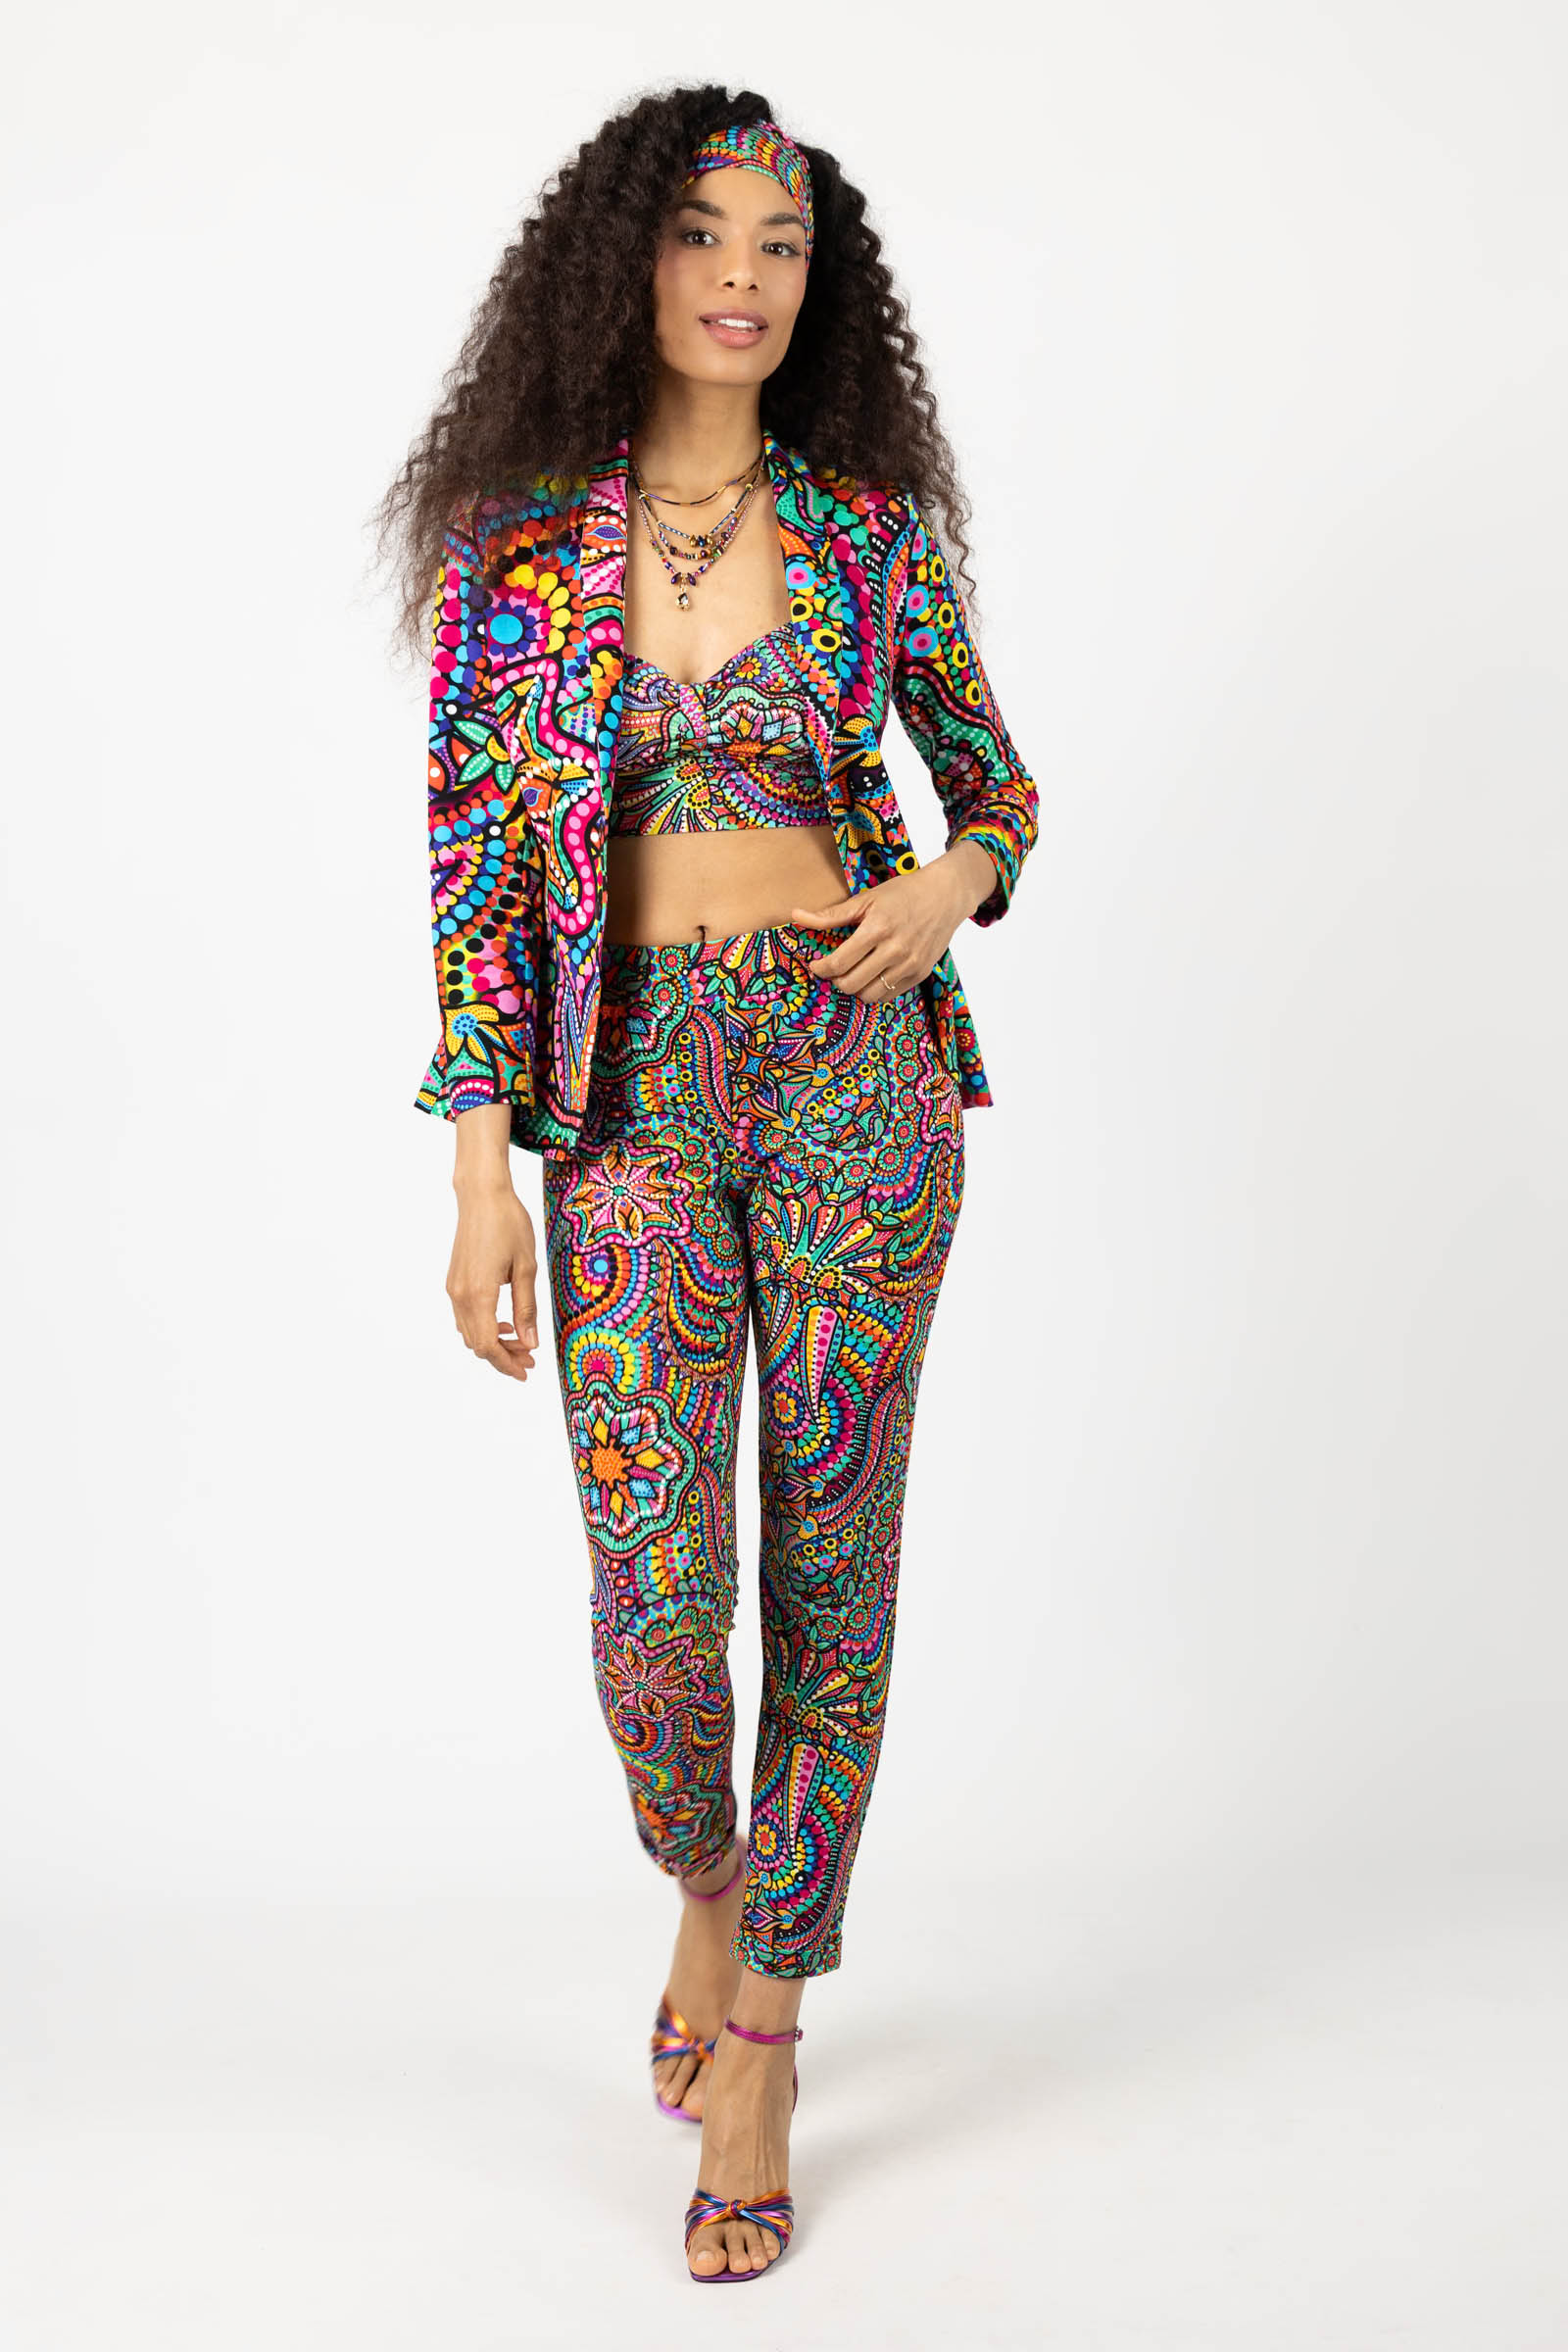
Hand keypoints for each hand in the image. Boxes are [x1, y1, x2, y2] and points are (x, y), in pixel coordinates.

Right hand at [446, 1177, 540, 1382]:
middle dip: (503, 1357)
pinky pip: (464, 1317)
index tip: (526, 1372)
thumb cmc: (508, 1224)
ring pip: (469, 1332)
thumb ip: (526, 1308)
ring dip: (493, 1343)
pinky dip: (483, 1327)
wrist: (482, 1196)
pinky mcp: (454, 1281)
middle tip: (530, 1359)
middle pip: (477, 1344)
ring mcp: (454, 1289)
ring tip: (521, 1341)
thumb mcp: (526, 1267)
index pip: (489, 1345)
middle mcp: (460, 1296)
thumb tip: (531, 1343)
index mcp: (479, 1294)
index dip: (507, 1364)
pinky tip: (504, 1321)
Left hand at [789, 843, 996, 1000]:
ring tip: (853, 973)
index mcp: (877, 929)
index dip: (821, 969)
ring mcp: (910, 965)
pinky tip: (873, 974)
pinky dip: (876, 990)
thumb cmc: (903, 893)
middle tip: (834, 970)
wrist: (945, 895)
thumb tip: (795, 916)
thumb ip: (830, 914)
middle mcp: (895, 950)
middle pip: (851, 984)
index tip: (817, 965)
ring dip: (855, 988)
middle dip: (835, 980)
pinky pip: (890, 995)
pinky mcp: (920, 974)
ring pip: (869, 996)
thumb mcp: (866, 899)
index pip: (838, 963)